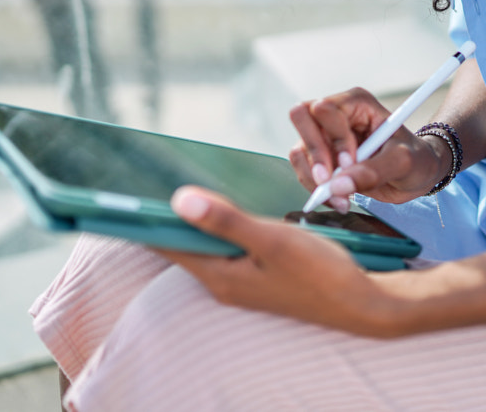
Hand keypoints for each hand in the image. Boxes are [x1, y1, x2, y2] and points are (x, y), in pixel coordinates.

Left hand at [157, 186, 400, 335]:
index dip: (145, 221)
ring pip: (206, 246)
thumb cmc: (320, 272)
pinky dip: (220, 228)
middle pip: (184, 245)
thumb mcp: (272, 240)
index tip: (123, 194)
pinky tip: (227, 210)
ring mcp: (242, 281)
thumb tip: (178, 200)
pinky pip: (226, 248)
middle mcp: (225, 282)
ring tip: (178, 188)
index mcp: (221, 276)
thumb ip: (226, 220)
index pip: (168, 246)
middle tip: (149, 180)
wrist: (362, 304)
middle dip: (167, 216)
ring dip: (196, 220)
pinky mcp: (259, 277)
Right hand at [288, 87, 448, 209]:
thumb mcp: (402, 162)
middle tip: (329, 180)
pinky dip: (315, 188)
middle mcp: (337, 114)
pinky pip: (303, 170)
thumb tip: (337, 185)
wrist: (416, 174)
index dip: (334, 138)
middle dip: (314, 153)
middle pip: (301, 117)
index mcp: (357, 104)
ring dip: (314, 177)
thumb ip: (373, 171)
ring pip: (299, 149)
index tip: (349, 163)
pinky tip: (338, 199)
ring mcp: (326, 136)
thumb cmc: (415, 158)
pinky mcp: (321, 158)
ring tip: (340, 197)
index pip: (326, 109)